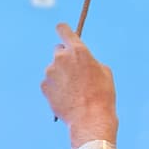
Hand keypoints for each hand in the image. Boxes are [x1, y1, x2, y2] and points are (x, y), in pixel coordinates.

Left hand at [42, 23, 117, 140]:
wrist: (90, 118)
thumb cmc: (102, 95)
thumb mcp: (104, 72)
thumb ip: (89, 60)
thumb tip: (80, 62)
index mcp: (78, 51)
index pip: (64, 30)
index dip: (64, 30)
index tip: (62, 30)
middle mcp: (61, 58)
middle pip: (58, 50)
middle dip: (65, 57)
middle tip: (75, 71)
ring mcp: (50, 72)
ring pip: (54, 69)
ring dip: (61, 75)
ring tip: (75, 91)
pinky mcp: (44, 86)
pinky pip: (50, 83)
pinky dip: (56, 88)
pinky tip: (67, 97)